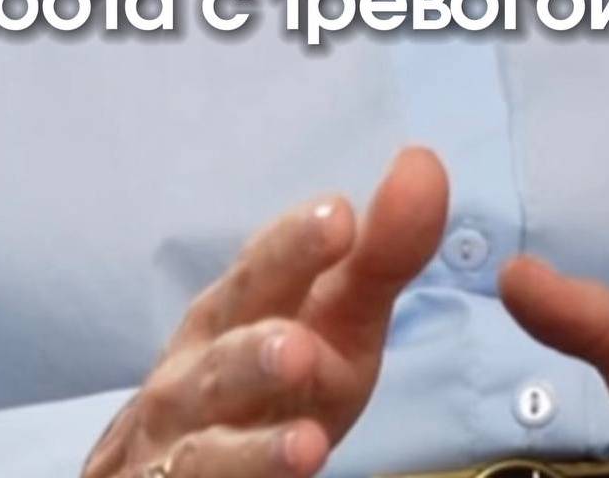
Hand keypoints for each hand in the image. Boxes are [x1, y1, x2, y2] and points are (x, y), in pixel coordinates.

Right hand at [83, 145, 449, 477]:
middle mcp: (200, 361)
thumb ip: (381, 255)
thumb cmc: (273, 377)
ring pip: (208, 422)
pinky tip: (300, 458)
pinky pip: (209, 476)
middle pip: (227, 341)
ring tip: (302, 405)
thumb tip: (424, 163)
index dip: (295, 246)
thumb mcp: (336, 322)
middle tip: (302, 339)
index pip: (263, 268)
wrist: (187, 456)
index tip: (340, 217)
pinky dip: (249, 468)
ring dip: (250, 416)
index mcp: (236, 306)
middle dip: (259, 337)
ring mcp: (184, 430)